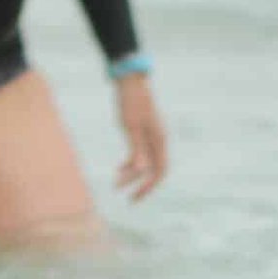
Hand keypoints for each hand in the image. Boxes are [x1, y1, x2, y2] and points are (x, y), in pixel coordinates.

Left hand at [114, 73, 166, 200]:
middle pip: (154, 170)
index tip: (134, 198)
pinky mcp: (144, 131)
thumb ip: (136, 149)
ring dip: (133, 173)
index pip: (159, 172)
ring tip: (117, 183)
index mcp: (159, 141)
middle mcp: (159, 140)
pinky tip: (119, 167)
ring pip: (147, 162)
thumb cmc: (129, 102)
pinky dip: (132, 162)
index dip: (148, 187)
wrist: (129, 80)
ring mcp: (153, 136)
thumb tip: (139, 170)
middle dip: (142, 184)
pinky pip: (142, 153)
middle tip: (128, 198)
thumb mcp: (130, 126)